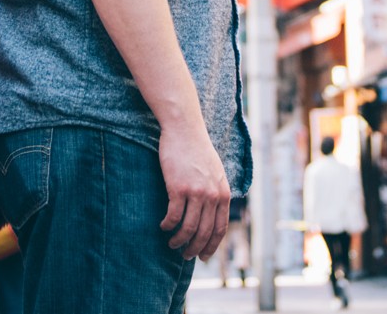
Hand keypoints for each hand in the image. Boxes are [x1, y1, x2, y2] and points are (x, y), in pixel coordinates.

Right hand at [157, 118, 230, 260]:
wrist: (184, 129)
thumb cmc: (197, 149)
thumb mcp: (216, 171)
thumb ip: (216, 191)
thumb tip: (213, 212)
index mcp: (223, 193)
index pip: (220, 228)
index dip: (211, 245)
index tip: (204, 256)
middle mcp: (212, 196)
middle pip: (204, 232)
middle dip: (195, 249)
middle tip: (185, 255)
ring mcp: (196, 192)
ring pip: (188, 228)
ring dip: (179, 241)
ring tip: (172, 244)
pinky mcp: (178, 188)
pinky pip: (173, 216)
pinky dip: (168, 226)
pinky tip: (163, 226)